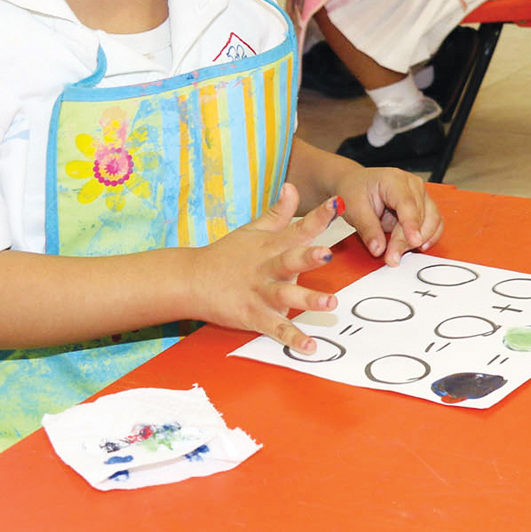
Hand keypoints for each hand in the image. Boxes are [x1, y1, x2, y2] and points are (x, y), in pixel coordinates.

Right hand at [190, 183, 340, 354]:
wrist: (191, 280)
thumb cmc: (227, 255)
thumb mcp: (253, 230)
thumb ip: (278, 212)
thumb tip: (292, 185)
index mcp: (272, 245)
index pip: (299, 227)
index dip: (319, 215)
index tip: (338, 203)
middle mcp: (268, 267)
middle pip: (290, 259)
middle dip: (309, 256)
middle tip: (327, 253)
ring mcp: (260, 292)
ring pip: (286, 295)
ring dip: (307, 299)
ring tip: (330, 304)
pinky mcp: (253, 315)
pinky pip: (275, 328)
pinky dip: (292, 338)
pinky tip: (310, 347)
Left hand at [333, 163, 444, 264]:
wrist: (357, 183)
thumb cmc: (356, 190)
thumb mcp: (354, 209)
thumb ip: (368, 229)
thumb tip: (378, 249)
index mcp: (394, 180)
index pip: (408, 203)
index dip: (412, 224)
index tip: (413, 242)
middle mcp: (413, 185)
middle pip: (421, 215)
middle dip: (408, 240)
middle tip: (393, 258)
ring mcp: (421, 195)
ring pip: (432, 220)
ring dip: (420, 239)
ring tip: (399, 253)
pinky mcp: (424, 206)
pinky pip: (434, 223)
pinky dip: (428, 236)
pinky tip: (418, 246)